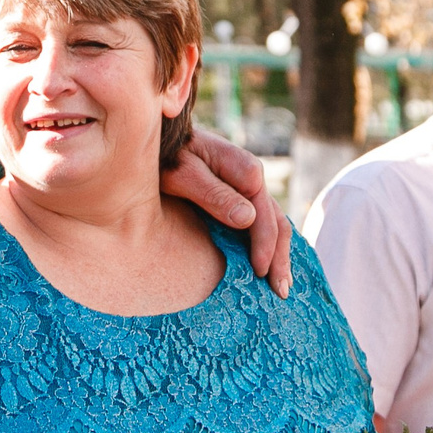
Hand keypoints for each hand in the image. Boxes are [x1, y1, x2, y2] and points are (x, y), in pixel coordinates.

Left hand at [166, 131, 292, 296]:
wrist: (153, 139)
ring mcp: (247, 186)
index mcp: (242, 168)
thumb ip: (212, 194)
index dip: (264, 245)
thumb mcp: (181, 172)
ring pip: (274, 223)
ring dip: (279, 255)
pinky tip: (268, 266)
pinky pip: (261, 222)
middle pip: (276, 220)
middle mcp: (251, 176)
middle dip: (280, 258)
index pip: (264, 213)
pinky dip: (269, 246)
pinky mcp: (238, 194)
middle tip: (280, 293)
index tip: (257, 272)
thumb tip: (248, 219)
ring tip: (280, 288)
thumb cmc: (162, 155)